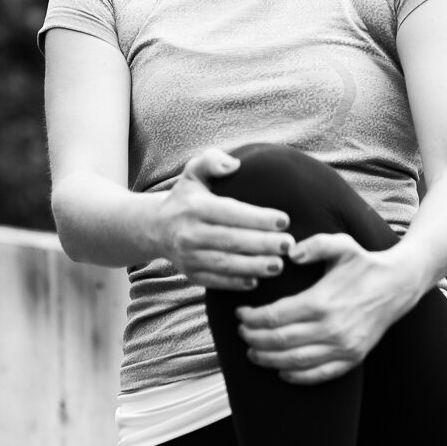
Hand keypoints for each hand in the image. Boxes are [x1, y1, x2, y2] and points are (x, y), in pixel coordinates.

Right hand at [157, 148, 293, 290]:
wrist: (157, 228)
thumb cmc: (187, 197)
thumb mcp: (193, 172)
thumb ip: (212, 161)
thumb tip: (234, 165)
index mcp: (194, 207)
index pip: (230, 212)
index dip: (257, 218)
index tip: (284, 220)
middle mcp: (189, 233)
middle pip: (230, 240)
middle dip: (262, 244)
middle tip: (288, 244)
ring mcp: (189, 257)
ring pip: (225, 264)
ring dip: (254, 266)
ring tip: (279, 266)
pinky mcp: (191, 275)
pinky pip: (216, 281)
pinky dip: (236, 284)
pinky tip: (257, 282)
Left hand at [236, 234, 413, 383]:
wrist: (398, 285)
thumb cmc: (364, 264)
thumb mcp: (341, 245)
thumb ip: (314, 245)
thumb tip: (289, 253)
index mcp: (322, 301)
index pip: (274, 317)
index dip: (251, 318)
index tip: (240, 314)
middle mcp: (331, 328)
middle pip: (278, 341)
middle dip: (253, 338)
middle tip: (242, 333)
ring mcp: (343, 346)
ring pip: (294, 361)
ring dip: (267, 359)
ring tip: (252, 351)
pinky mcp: (353, 358)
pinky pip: (319, 374)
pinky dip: (296, 376)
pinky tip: (280, 370)